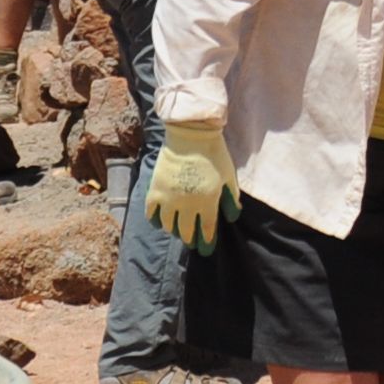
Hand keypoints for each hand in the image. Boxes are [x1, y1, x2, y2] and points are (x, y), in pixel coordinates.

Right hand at [146, 122, 242, 255]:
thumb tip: (232, 217)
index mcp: (207, 202)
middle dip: (191, 239)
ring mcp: (168, 199)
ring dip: (174, 230)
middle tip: (192, 241)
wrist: (190, 134)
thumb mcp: (229, 177)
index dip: (206, 242)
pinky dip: (156, 220)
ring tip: (177, 229)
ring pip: (168, 225)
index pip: (207, 230)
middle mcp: (187, 205)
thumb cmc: (214, 154)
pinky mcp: (155, 190)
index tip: (206, 249)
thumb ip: (231, 198)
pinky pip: (151, 213)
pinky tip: (160, 221)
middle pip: (186, 231)